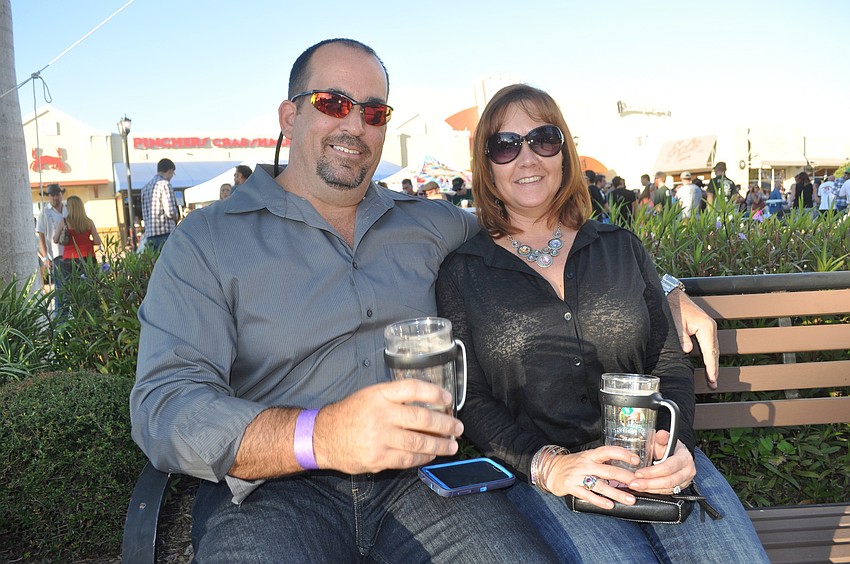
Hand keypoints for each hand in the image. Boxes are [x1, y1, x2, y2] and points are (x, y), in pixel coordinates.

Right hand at [314, 380, 461, 474]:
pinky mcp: (378, 458)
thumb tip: (428, 404)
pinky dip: (423, 458)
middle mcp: (381, 414)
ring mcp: (379, 438)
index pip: (413, 389)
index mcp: (379, 395)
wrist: (323, 437)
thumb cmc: (350, 414)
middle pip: (422, 418)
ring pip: (419, 442)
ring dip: (440, 444)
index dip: (434, 392)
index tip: (448, 398)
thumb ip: (395, 398)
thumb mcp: (370, 395)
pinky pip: (408, 459)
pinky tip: (431, 455)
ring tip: (451, 445)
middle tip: (457, 427)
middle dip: (445, 424)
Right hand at [540, 446, 640, 509]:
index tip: (636, 460)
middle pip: (608, 471)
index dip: (622, 454)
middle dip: (625, 478)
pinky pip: (588, 495)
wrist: (550, 470)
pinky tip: (610, 505)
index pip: (608, 451)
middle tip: (639, 484)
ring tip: (630, 500)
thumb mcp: (587, 458)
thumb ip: (603, 462)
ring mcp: (577, 476)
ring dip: (617, 493)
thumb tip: (626, 468)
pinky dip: (599, 501)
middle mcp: (585, 464)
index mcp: (590, 455)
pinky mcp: (571, 487)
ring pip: (600, 485)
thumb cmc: (573, 465)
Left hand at [631, 431, 695, 493]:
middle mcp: (687, 471)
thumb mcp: (665, 440)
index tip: (638, 473)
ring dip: (650, 489)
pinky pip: (667, 492)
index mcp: (684, 458)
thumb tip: (660, 434)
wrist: (679, 454)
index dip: (652, 471)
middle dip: (649, 483)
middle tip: (634, 483)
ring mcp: (685, 481)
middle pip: (668, 481)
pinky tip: (643, 488)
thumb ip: (661, 438)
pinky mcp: (680, 488)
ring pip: (667, 489)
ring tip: (636, 486)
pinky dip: (653, 491)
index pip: (668, 467)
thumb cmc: (670, 446)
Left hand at [667, 289, 718, 388]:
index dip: (711, 367)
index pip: (710, 352)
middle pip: (714, 352)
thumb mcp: (676, 324)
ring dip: (712, 363)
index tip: (712, 379)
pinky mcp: (704, 328)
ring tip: (711, 379)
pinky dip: (709, 356)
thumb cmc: (674, 308)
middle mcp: (710, 328)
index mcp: (706, 327)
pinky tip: (708, 364)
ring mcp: (709, 327)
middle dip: (714, 369)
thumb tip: (687, 351)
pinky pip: (709, 345)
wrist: (672, 295)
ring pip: (713, 349)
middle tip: (713, 384)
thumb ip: (681, 338)